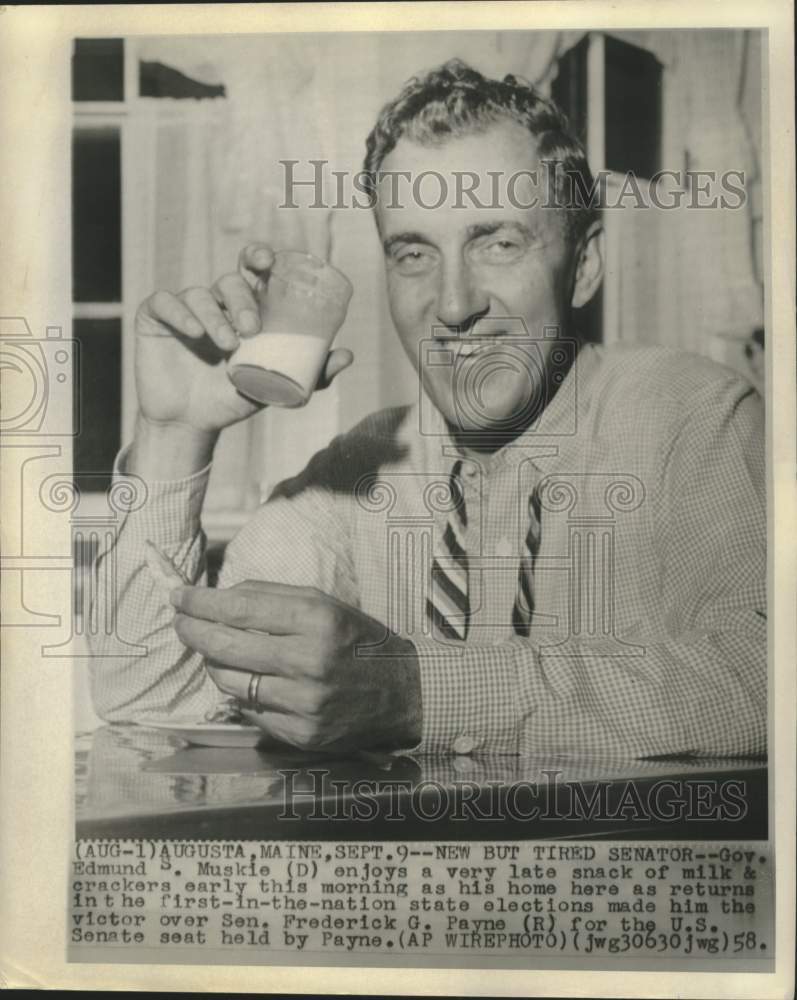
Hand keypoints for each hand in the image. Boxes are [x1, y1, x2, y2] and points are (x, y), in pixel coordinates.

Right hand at [134, 242, 353, 433]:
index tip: (269, 261)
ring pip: (199, 293)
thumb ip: (312, 375)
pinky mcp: (155, 319)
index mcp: (243, 308)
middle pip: (229, 281)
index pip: (251, 270)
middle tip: (252, 327)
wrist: (191, 423)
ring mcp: (184, 308)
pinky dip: (180, 312)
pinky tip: (193, 331)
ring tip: (227, 343)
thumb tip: (348, 355)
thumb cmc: (233, 399)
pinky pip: (165, 302)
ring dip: (215, 314)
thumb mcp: (275, 388)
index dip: (259, 256)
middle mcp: (215, 302)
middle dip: (242, 298)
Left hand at [171, 581, 421, 752]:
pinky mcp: (300, 734)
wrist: (404, 694)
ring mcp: (303, 703)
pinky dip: (243, 693)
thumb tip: (220, 596)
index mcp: (317, 620)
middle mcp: (309, 662)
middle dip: (193, 631)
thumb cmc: (359, 642)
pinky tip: (251, 680)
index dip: (201, 602)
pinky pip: (250, 711)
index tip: (179, 595)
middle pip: (226, 646)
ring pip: (230, 682)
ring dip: (214, 664)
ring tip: (216, 651)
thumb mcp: (326, 605)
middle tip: (180, 621)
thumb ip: (273, 598)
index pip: (240, 608)